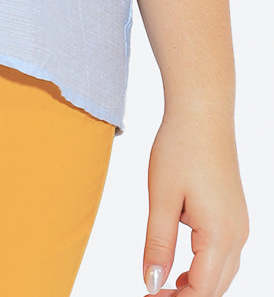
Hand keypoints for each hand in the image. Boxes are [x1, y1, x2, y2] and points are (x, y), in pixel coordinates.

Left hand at [142, 106, 248, 295]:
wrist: (202, 112)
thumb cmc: (179, 148)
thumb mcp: (161, 197)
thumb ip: (157, 244)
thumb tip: (152, 283)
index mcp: (220, 235)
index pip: (201, 291)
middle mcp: (237, 235)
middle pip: (215, 289)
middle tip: (151, 295)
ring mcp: (239, 225)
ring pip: (222, 275)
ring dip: (195, 287)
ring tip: (162, 287)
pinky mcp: (234, 216)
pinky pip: (223, 257)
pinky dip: (203, 270)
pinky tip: (180, 268)